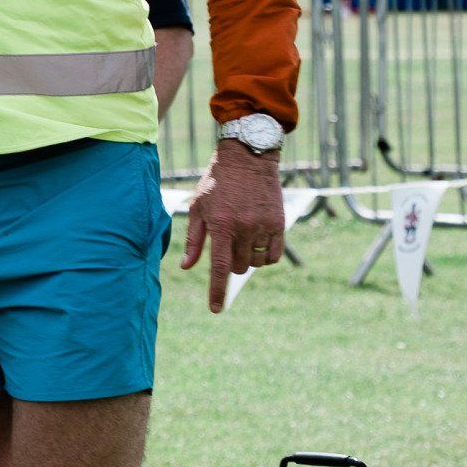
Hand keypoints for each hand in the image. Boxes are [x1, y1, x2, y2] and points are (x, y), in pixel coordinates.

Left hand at [183, 137, 284, 311]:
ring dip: (248, 258)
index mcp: (221, 225)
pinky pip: (273, 255)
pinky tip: (258, 243)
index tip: (215, 309)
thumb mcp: (198, 207)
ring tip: (243, 237)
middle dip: (232, 263)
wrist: (248, 157)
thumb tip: (187, 266)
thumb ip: (194, 239)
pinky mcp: (279, 223)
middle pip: (239, 267)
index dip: (217, 291)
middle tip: (229, 243)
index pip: (220, 268)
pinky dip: (265, 256)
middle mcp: (244, 228)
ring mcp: (263, 226)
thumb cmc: (217, 182)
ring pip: (256, 262)